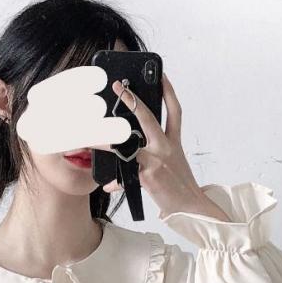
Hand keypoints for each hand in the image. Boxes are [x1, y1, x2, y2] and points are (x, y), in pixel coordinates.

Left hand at [96, 73, 231, 222]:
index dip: (169, 91)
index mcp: (174, 142)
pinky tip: (108, 185)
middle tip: (117, 86)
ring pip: (128, 144)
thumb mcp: (173, 164)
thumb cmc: (179, 187)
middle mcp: (166, 147)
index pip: (175, 111)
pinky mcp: (149, 176)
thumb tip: (130, 153)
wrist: (190, 207)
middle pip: (148, 117)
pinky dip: (116, 181)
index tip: (162, 76)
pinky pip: (126, 175)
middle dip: (132, 100)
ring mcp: (157, 160)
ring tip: (91, 138)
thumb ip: (153, 155)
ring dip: (107, 141)